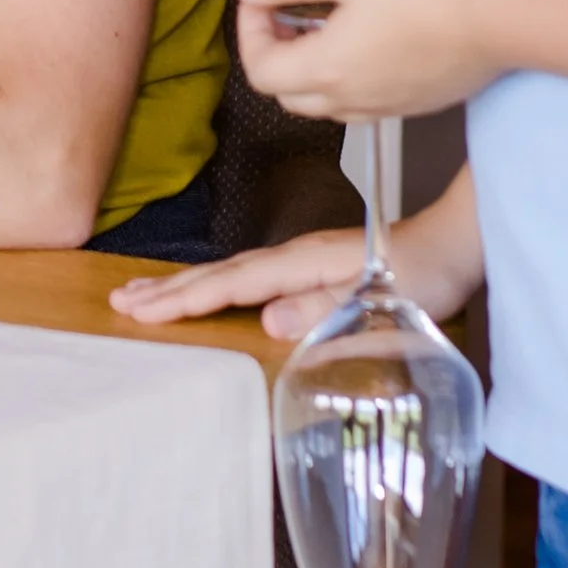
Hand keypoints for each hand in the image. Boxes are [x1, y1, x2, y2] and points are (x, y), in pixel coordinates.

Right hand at [113, 199, 483, 340]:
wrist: (447, 247)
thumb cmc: (420, 275)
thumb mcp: (380, 301)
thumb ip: (324, 308)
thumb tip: (267, 320)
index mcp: (302, 264)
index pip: (233, 282)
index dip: (186, 298)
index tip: (143, 310)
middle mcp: (291, 257)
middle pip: (218, 272)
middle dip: (167, 288)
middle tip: (119, 300)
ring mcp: (295, 259)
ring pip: (226, 272)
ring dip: (181, 283)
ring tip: (140, 292)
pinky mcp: (303, 267)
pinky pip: (242, 275)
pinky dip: (210, 282)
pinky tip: (199, 289)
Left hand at [230, 0, 497, 121]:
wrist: (500, 15)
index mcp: (326, 69)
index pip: (259, 70)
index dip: (249, 30)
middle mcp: (353, 100)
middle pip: (286, 94)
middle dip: (275, 52)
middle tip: (287, 10)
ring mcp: (388, 107)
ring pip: (326, 104)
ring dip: (310, 68)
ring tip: (327, 21)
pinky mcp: (417, 103)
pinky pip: (364, 103)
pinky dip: (348, 78)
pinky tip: (368, 38)